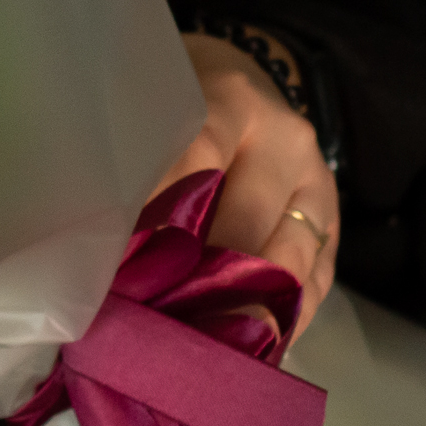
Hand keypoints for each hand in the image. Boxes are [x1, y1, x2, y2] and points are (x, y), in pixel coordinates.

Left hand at [148, 33, 339, 343]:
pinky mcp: (332, 224)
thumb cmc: (180, 97)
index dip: (162, 217)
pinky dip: (280, 318)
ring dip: (241, 307)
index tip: (122, 264)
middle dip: (198, 276)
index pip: (198, 159)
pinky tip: (245, 349)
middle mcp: (284, 141)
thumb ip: (135, 149)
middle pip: (245, 222)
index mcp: (232, 101)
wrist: (243, 75)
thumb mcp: (156, 100)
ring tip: (197, 350)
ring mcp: (316, 184)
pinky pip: (316, 282)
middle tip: (150, 322)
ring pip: (288, 260)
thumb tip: (93, 234)